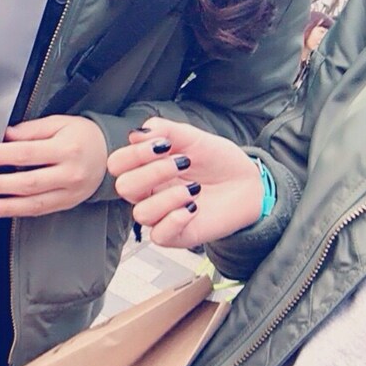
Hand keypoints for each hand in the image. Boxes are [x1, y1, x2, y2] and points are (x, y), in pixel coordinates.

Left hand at [0, 115, 107, 216]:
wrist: (112, 155)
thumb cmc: (84, 136)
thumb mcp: (60, 123)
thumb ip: (32, 131)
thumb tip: (4, 137)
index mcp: (66, 150)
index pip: (24, 153)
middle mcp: (68, 174)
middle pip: (26, 182)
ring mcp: (69, 193)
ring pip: (33, 203)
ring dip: (5, 206)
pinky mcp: (67, 204)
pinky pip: (40, 210)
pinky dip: (18, 211)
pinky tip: (1, 209)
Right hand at [107, 117, 263, 247]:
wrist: (247, 183)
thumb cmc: (217, 161)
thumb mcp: (192, 137)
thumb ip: (164, 130)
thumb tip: (136, 134)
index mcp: (146, 169)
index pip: (117, 164)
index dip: (134, 154)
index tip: (165, 145)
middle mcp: (149, 193)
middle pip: (124, 188)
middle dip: (153, 172)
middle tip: (183, 163)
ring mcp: (161, 216)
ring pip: (141, 213)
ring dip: (168, 197)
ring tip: (194, 189)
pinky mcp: (176, 235)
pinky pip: (159, 235)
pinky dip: (175, 220)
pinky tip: (194, 208)